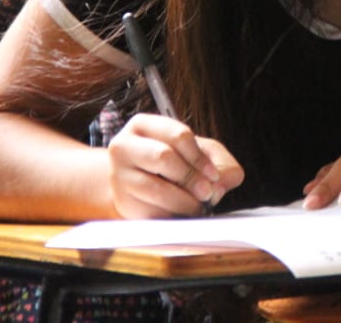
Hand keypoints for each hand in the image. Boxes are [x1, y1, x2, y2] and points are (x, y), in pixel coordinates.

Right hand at [106, 113, 243, 217]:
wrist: (134, 184)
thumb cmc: (170, 163)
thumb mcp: (198, 152)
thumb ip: (220, 162)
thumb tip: (222, 182)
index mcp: (144, 125)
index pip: (178, 135)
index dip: (200, 157)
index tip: (213, 175)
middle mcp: (124, 146)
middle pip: (163, 157)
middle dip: (191, 177)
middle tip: (207, 192)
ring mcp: (118, 174)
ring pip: (155, 188)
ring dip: (184, 201)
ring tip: (197, 206)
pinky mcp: (121, 202)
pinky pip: (150, 211)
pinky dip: (171, 215)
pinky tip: (180, 213)